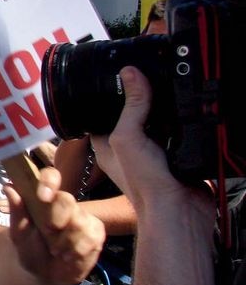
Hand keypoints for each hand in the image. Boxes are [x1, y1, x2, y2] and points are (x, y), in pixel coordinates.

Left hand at [5, 167, 104, 284]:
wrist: (45, 274)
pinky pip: (90, 237)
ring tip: (56, 249)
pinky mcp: (96, 232)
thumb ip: (17, 211)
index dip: (49, 182)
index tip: (43, 196)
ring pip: (79, 221)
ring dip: (64, 240)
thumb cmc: (31, 248)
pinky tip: (68, 255)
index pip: (51, 176)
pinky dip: (76, 249)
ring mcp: (83, 217)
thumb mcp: (19, 233)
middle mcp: (66, 204)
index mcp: (46, 198)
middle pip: (67, 199)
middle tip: (48, 232)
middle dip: (56, 218)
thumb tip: (8, 186)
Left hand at [90, 67, 214, 216]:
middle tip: (146, 82)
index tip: (118, 76)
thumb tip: (129, 73)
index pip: (100, 113)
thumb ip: (130, 106)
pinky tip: (183, 117)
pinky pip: (177, 132)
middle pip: (132, 113)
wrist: (179, 211)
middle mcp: (128, 147)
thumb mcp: (128, 137)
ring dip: (163, 112)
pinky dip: (181, 124)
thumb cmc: (143, 184)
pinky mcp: (174, 155)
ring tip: (165, 98)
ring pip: (156, 121)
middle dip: (140, 100)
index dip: (108, 96)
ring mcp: (152, 152)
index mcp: (107, 144)